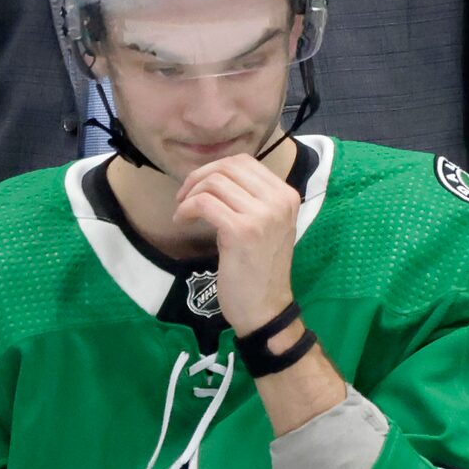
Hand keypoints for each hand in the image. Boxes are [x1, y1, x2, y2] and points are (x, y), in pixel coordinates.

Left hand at [174, 153, 298, 335]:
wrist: (265, 307)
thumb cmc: (259, 267)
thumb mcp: (264, 224)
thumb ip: (249, 197)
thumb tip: (213, 174)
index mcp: (287, 195)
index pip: (243, 161)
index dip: (214, 169)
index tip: (198, 187)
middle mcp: (280, 201)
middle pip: (227, 167)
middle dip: (198, 177)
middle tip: (184, 198)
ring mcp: (263, 215)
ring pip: (213, 183)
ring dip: (189, 195)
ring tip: (183, 213)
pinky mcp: (242, 231)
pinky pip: (203, 203)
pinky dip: (186, 209)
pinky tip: (182, 221)